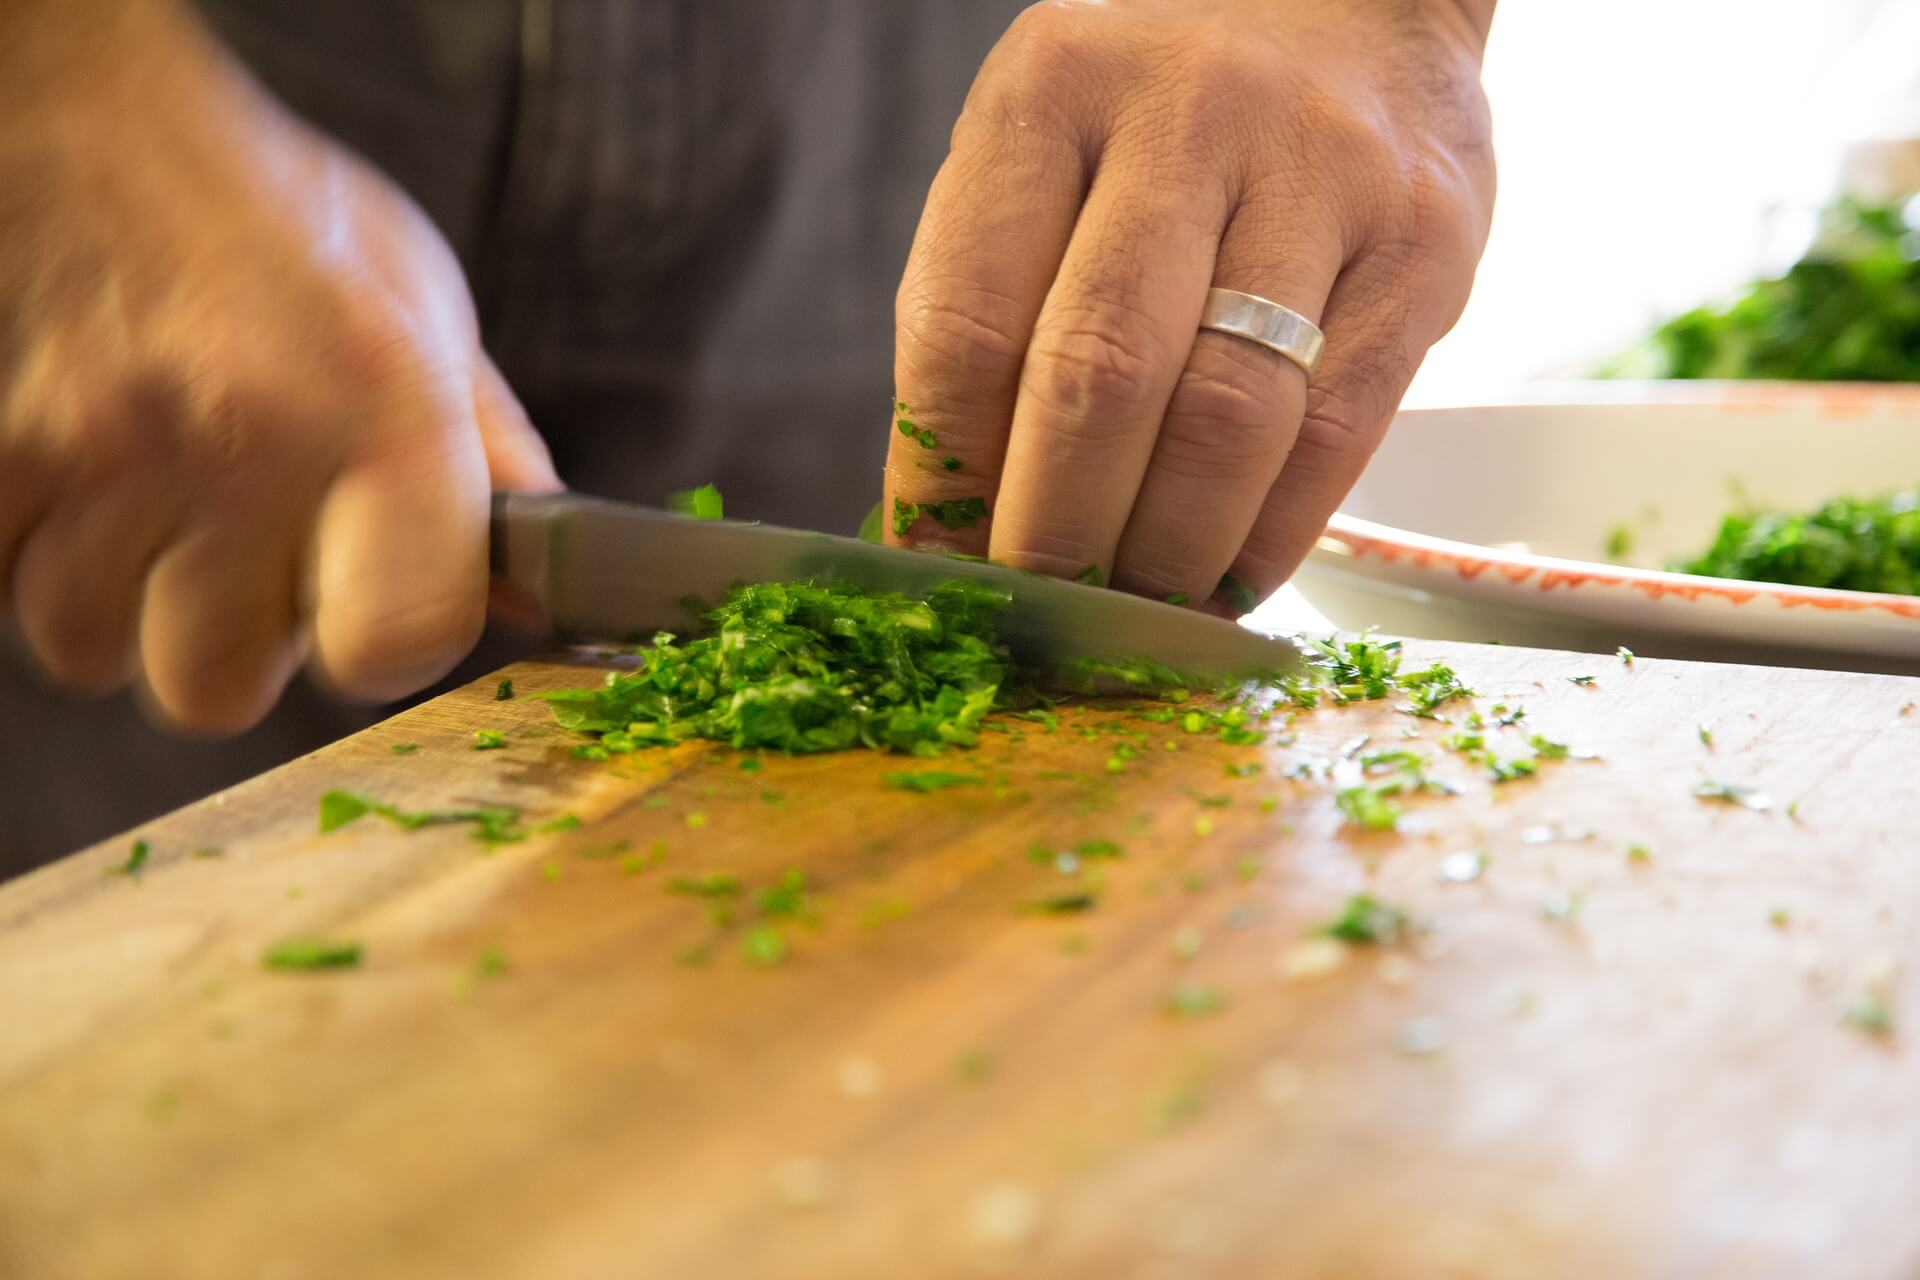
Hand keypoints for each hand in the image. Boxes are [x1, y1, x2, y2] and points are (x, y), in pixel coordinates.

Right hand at [0, 1, 556, 731]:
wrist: (108, 126)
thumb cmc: (285, 224)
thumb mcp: (426, 315)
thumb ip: (488, 461)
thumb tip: (536, 592)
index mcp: (382, 415)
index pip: (394, 643)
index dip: (389, 645)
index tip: (380, 603)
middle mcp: (243, 441)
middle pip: (217, 686)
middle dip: (237, 641)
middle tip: (255, 550)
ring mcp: (102, 449)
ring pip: (96, 647)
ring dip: (129, 603)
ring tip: (170, 506)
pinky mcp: (0, 451)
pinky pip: (7, 590)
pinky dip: (43, 560)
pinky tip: (100, 488)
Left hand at [886, 0, 1493, 611]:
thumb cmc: (1157, 113)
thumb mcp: (1046, 154)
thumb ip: (996, 309)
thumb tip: (954, 521)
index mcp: (1051, 89)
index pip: (969, 324)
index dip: (946, 476)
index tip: (937, 566)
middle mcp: (1189, 115)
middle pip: (1101, 378)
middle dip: (1055, 533)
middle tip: (1038, 615)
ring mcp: (1322, 173)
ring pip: (1229, 418)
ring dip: (1167, 553)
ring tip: (1132, 616)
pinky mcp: (1426, 242)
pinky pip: (1341, 430)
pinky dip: (1274, 532)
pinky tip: (1228, 581)